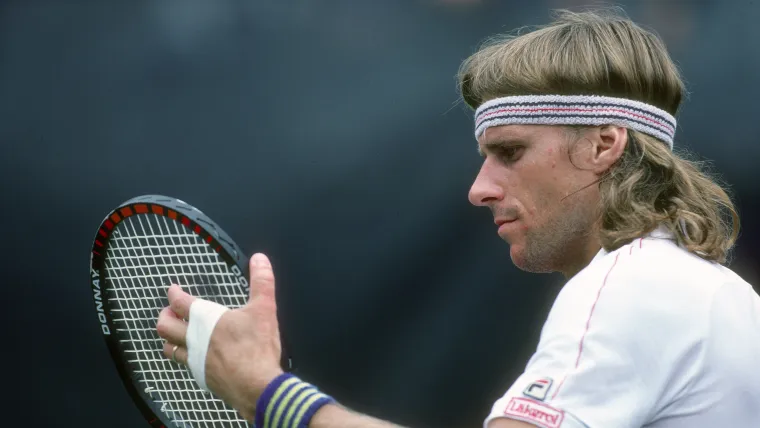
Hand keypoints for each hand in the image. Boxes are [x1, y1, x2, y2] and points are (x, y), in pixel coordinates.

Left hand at [156, 253, 284, 420]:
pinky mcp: (202, 377)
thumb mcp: (264, 308)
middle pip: (165, 326)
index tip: (172, 289)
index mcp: (206, 319)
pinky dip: (186, 358)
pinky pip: (186, 366)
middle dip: (164, 316)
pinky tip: (194, 358)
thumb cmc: (257, 346)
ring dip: (169, 339)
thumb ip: (261, 281)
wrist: (256, 387)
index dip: (174, 294)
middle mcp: (194, 339)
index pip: (181, 302)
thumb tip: (259, 259)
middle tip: (168, 312)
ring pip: (170, 349)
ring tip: (174, 335)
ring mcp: (195, 360)